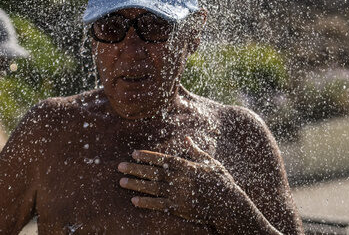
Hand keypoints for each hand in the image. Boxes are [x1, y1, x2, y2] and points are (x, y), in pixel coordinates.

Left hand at [117, 136, 266, 231]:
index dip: (146, 156)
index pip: (162, 159)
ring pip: (152, 188)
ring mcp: (178, 194)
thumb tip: (186, 138)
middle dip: (135, 169)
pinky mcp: (179, 209)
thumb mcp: (211, 162)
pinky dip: (146, 203)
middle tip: (119, 166)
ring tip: (122, 182)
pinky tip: (134, 201)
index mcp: (186, 166)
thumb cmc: (221, 182)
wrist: (229, 205)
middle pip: (152, 173)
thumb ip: (196, 151)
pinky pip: (159, 205)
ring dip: (136, 185)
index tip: (133, 153)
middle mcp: (179, 179)